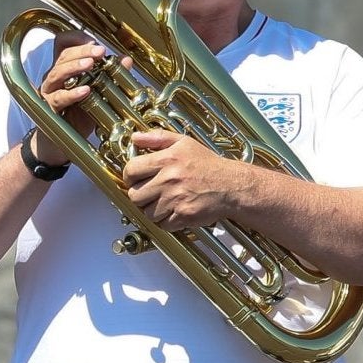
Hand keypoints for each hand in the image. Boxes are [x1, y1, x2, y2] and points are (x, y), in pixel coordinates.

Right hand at [30, 32, 105, 167]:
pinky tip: (85, 91)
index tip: (93, 41)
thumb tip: (126, 60)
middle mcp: (54, 76)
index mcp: (65, 68)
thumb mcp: (98, 93)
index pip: (62, 44)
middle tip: (99, 51)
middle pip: (62, 56)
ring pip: (57, 73)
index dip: (75, 38)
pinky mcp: (50, 108)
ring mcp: (50, 91)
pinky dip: (72, 94)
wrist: (63, 142)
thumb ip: (111, 76)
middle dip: (81, 51)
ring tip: (91, 65)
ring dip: (74, 67)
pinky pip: (59, 98)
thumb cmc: (81, 114)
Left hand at [121, 128, 244, 228]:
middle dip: (140, 196)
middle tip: (149, 194)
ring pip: (147, 212)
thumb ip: (157, 138)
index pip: (131, 171)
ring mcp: (176, 199)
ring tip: (163, 204)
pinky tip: (174, 212)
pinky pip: (164, 224)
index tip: (135, 180)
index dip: (129, 177)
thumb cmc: (209, 165)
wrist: (233, 186)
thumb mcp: (184, 143)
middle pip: (135, 195)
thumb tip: (135, 138)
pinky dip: (167, 222)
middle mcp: (169, 179)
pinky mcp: (185, 215)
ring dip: (153, 210)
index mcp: (166, 159)